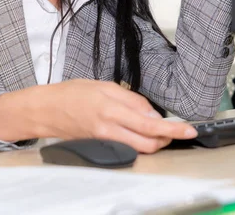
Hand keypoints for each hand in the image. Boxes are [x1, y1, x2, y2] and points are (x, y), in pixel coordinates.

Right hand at [38, 79, 197, 153]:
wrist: (45, 110)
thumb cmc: (71, 94)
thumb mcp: (104, 86)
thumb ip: (132, 100)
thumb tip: (152, 114)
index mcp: (111, 108)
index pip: (150, 124)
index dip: (172, 129)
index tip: (188, 130)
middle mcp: (109, 128)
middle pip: (148, 143)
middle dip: (167, 139)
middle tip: (176, 130)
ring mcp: (104, 140)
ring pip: (139, 149)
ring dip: (154, 142)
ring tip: (158, 130)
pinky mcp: (100, 147)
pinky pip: (126, 149)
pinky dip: (138, 142)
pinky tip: (139, 133)